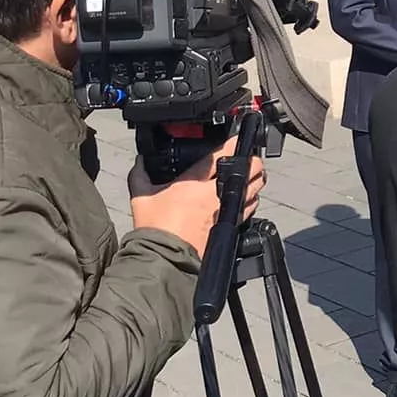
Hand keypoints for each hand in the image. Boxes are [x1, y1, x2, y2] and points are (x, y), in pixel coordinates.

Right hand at [129, 138, 266, 257]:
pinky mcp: (230, 225)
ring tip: (253, 175)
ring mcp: (225, 209)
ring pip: (255, 188)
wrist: (165, 257)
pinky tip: (248, 198)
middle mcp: (215, 193)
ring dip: (256, 180)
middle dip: (254, 162)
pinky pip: (249, 208)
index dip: (233, 144)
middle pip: (248, 170)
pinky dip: (252, 200)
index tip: (238, 139)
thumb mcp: (141, 197)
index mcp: (195, 181)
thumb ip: (140, 175)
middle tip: (250, 159)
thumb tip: (140, 162)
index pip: (220, 156)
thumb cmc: (155, 228)